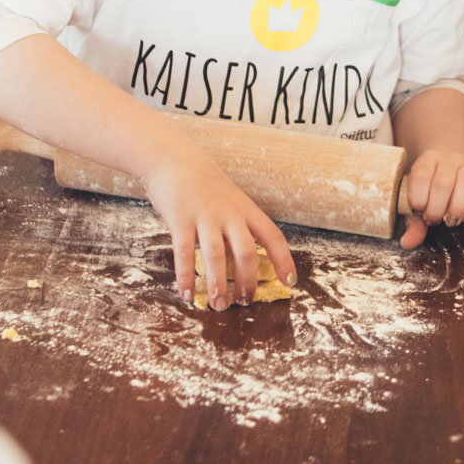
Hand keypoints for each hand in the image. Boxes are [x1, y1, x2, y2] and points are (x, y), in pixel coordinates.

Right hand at [144, 142, 295, 309]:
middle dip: (248, 280)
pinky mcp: (180, 218)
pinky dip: (186, 276)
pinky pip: (184, 252)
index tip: (290, 282)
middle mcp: (229, 213)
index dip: (284, 260)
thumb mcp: (230, 199)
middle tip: (246, 302)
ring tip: (219, 305)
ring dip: (218, 284)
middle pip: (246, 251)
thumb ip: (238, 225)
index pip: (273, 236)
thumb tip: (247, 261)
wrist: (173, 158)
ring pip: (215, 255)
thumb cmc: (204, 184)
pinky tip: (187, 293)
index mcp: (246, 209)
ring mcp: (204, 215)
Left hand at [400, 150, 463, 249]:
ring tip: (452, 219)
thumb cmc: (431, 192)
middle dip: (436, 208)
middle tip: (435, 219)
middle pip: (443, 182)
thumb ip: (413, 223)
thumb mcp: (419, 203)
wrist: (450, 172)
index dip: (418, 197)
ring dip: (458, 205)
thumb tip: (407, 242)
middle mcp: (448, 159)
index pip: (421, 174)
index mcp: (427, 160)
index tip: (418, 211)